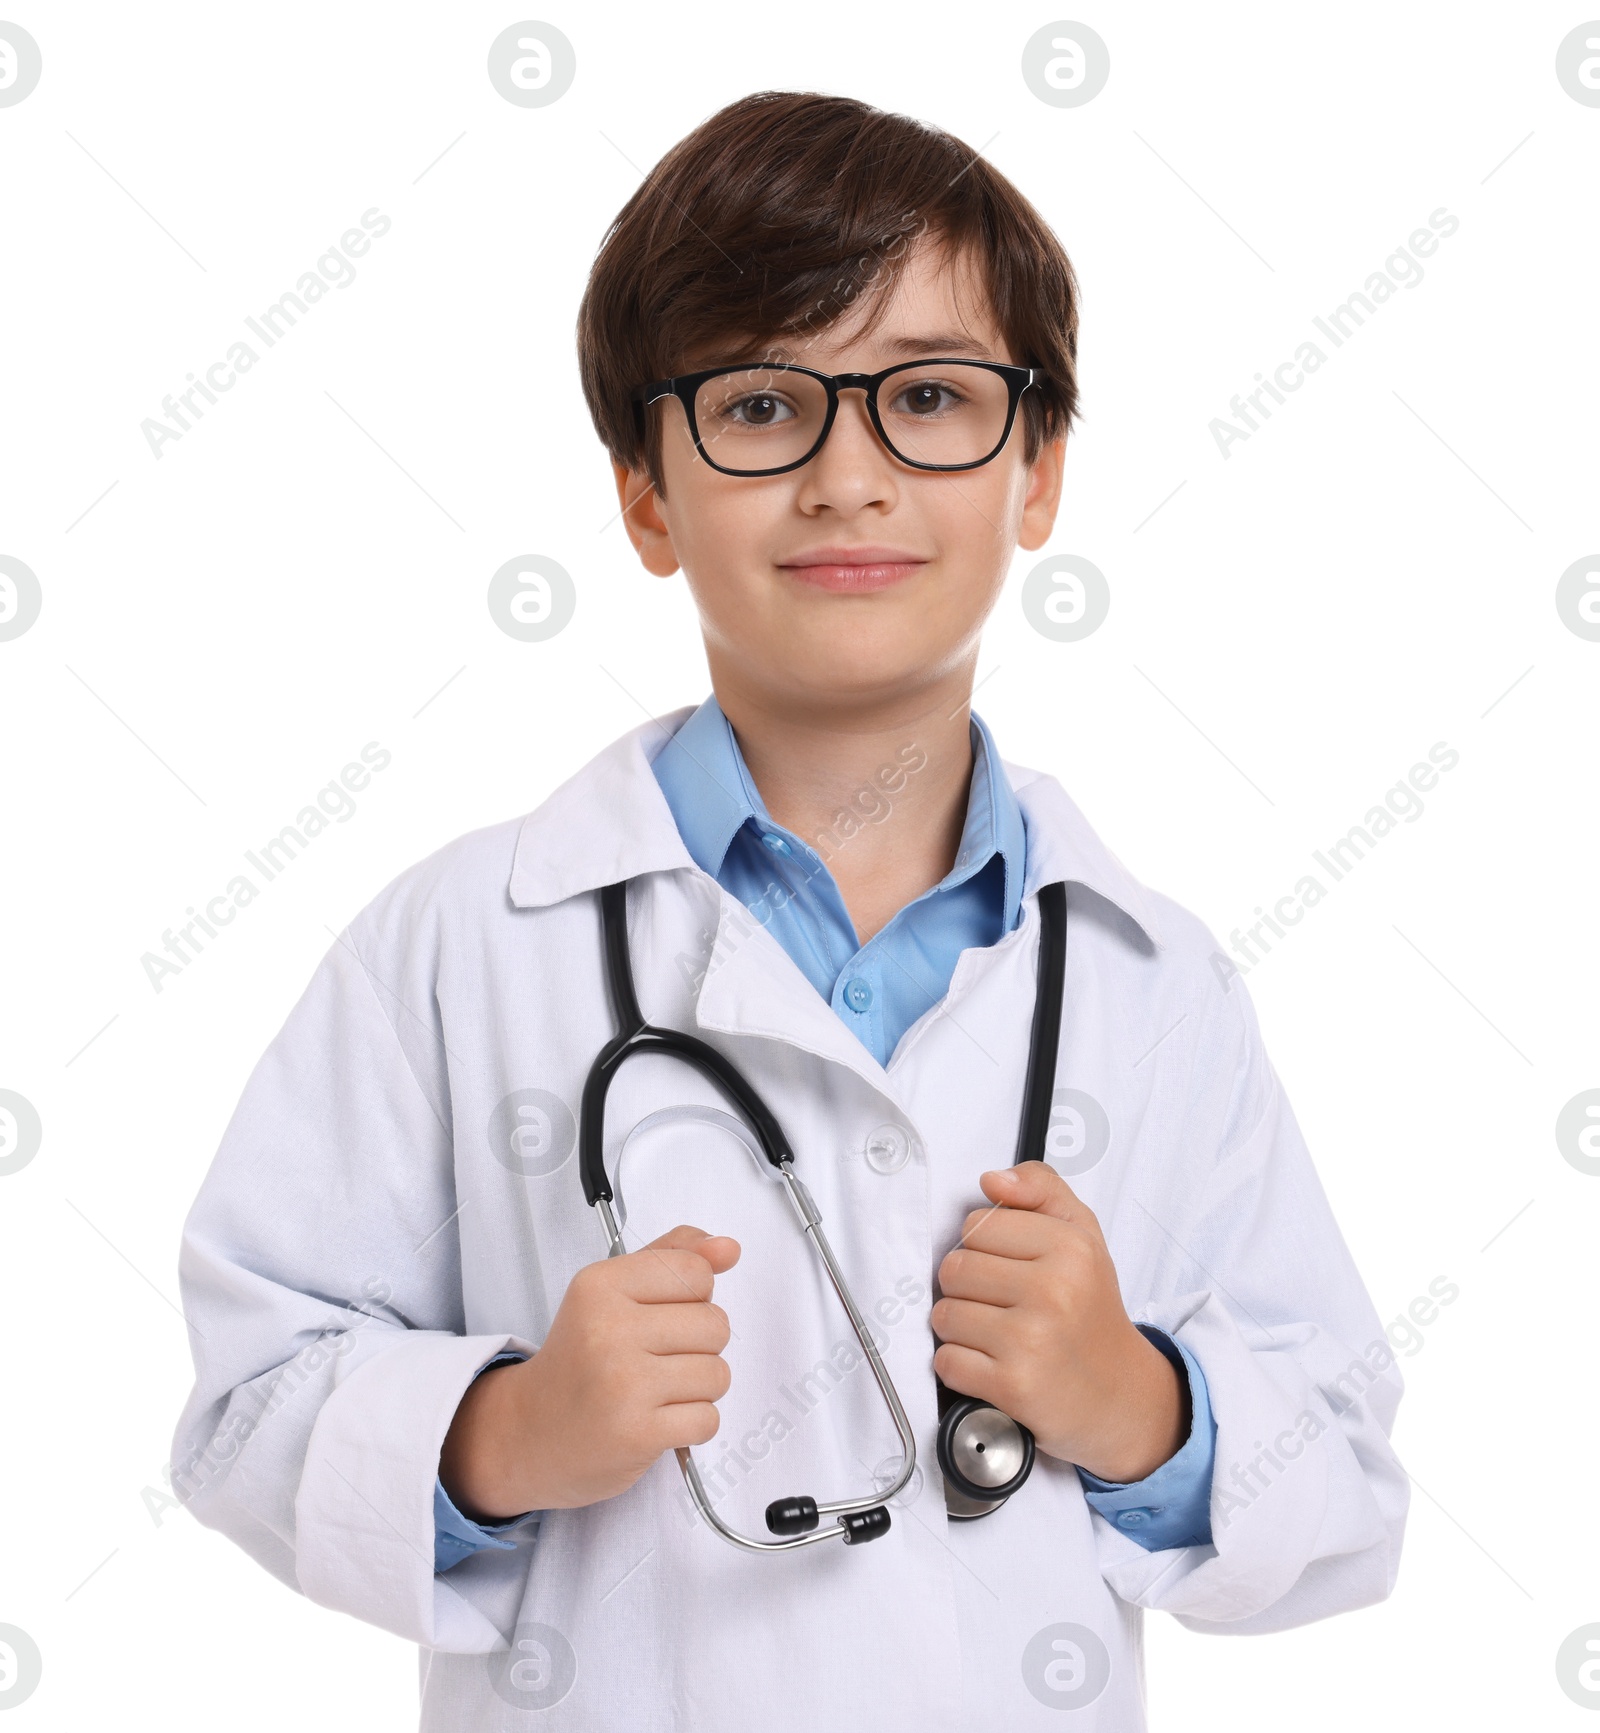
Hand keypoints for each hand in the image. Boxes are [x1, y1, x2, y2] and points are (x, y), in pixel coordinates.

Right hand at [439, 1224, 739, 1520]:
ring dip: (698, 1387)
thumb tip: (729, 1248)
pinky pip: (708, 1419)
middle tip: (655, 1359)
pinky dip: (692, 1423)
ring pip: (718, 1373)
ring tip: (657, 1390)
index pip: (696, 1271)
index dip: (693, 1296)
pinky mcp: (637, 1433)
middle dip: (699, 1345)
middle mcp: (608, 1329)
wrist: (530, 1432)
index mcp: (601, 1285)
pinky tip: (657, 1418)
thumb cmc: (581, 1358)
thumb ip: (673, 1257)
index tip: (660, 1314)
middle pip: (715, 1324)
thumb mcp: (614, 1290)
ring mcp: (623, 1384)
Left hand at [931, 1163, 1187, 1482]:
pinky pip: (947, 1361)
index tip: (1010, 1267)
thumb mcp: (1082, 1234)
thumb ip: (1042, 1188)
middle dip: (968, 1288)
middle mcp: (1053, 1290)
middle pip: (954, 1268)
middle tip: (1003, 1304)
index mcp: (1070, 1247)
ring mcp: (1032, 1340)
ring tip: (998, 1335)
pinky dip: (959, 1366)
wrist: (1119, 1394)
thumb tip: (992, 1181)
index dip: (984, 1247)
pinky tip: (991, 1365)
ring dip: (960, 1328)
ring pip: (944, 1314)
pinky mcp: (1013, 1386)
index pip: (975, 1225)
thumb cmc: (1090, 1310)